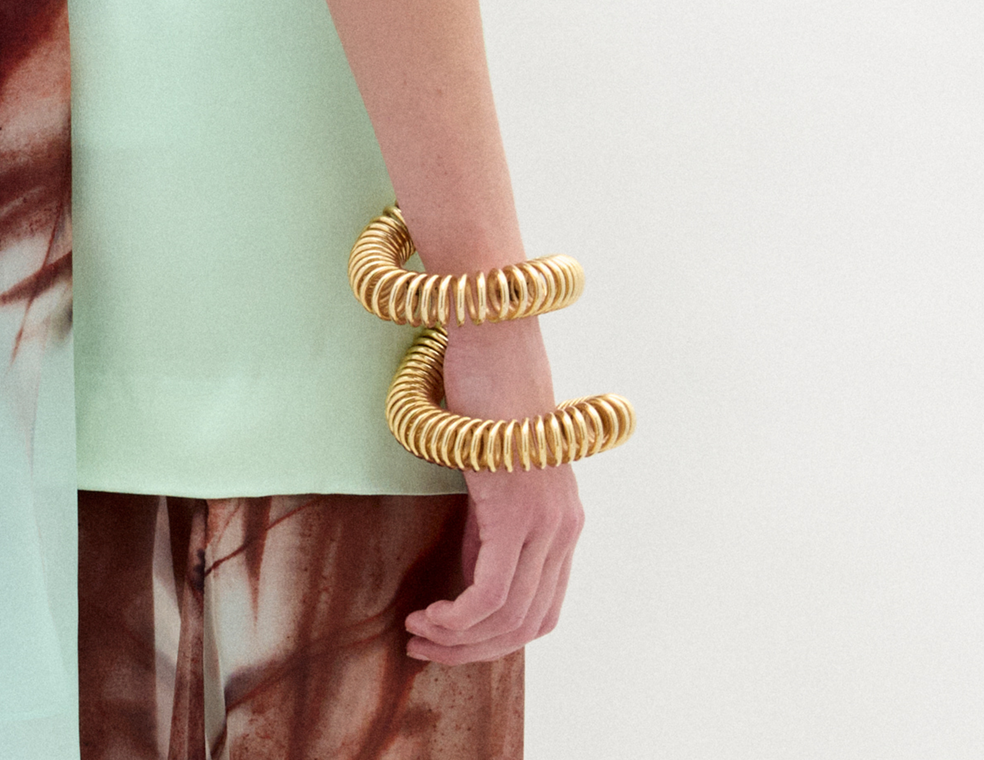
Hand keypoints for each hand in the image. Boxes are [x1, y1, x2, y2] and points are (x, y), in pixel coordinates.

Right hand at [402, 319, 584, 665]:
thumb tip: (472, 570)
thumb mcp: (490, 468)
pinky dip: (457, 619)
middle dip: (475, 650)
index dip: (493, 637)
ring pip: (509, 617)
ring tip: (418, 633)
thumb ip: (490, 519)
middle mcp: (565, 526)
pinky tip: (426, 615)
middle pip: (529, 624)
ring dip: (459, 639)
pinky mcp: (516, 510)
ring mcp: (546, 519)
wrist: (491, 333)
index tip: (447, 637)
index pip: (540, 608)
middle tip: (426, 647)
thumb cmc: (484, 387)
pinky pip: (490, 594)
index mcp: (563, 518)